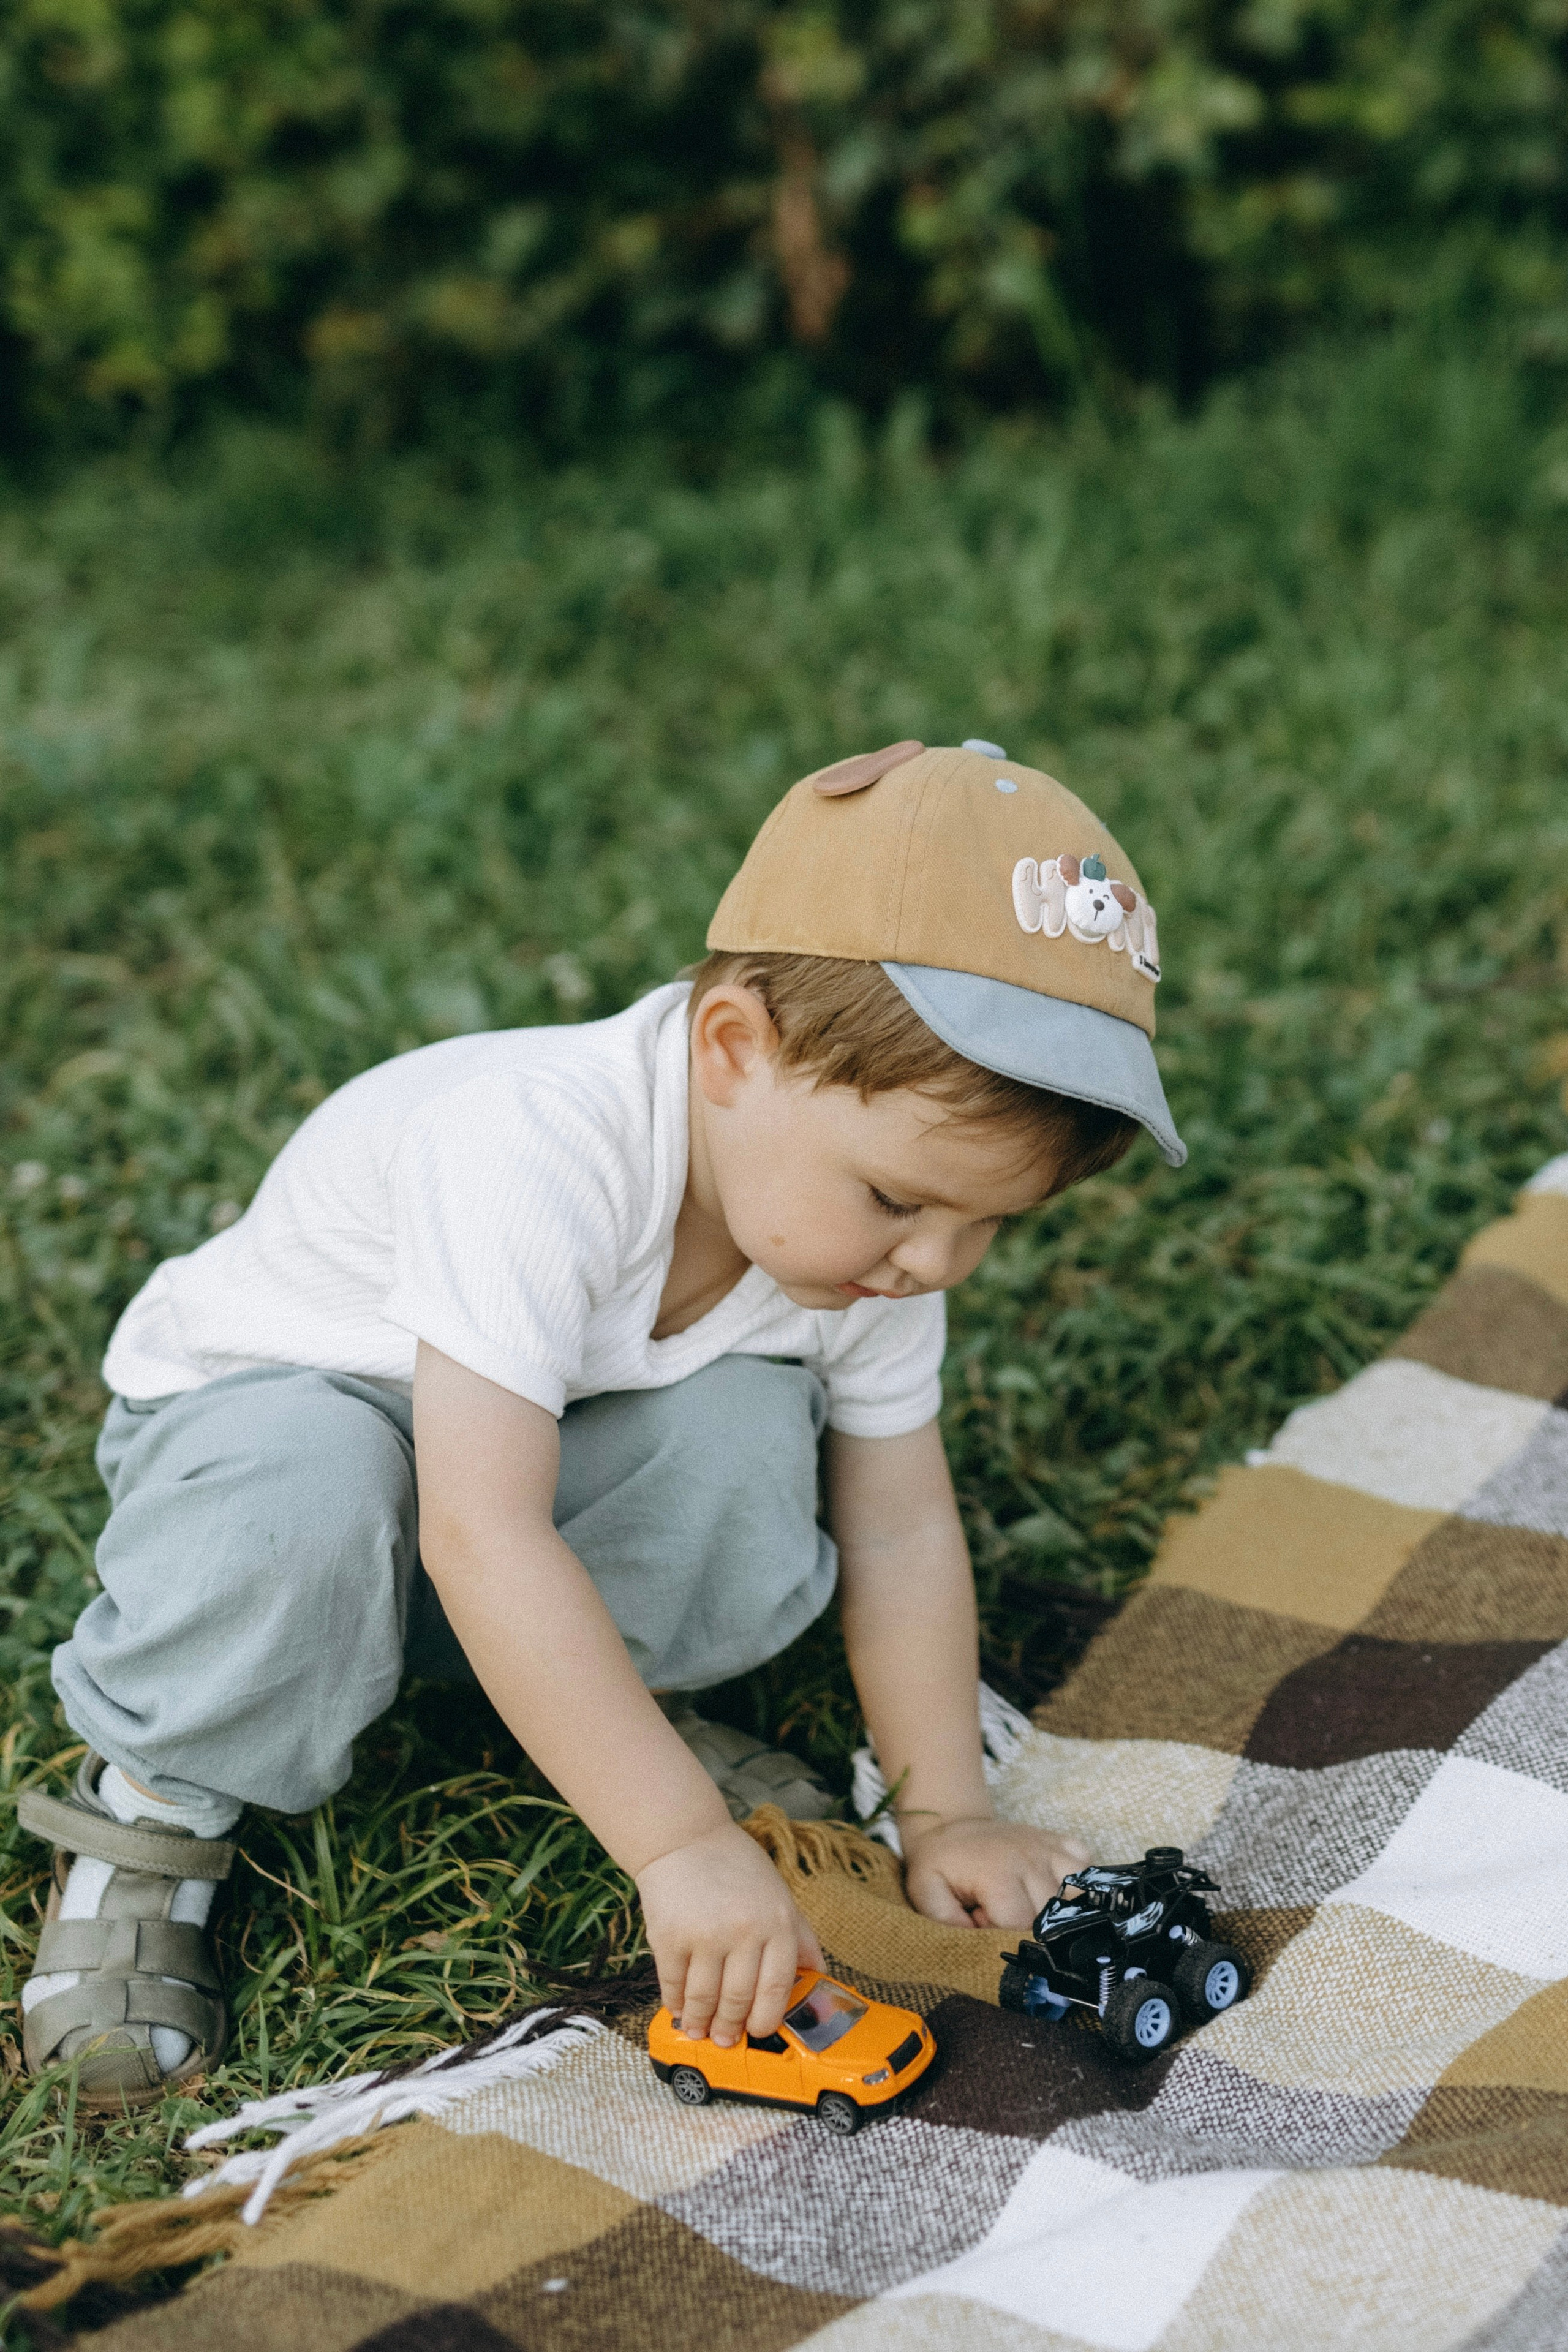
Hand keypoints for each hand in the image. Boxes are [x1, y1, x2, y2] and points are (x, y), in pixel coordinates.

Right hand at [637, 1822, 823, 2048]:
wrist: (686, 1838)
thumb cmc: (737, 1868)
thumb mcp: (779, 1896)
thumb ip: (800, 1936)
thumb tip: (819, 1973)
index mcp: (777, 1924)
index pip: (777, 1989)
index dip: (766, 2019)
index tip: (758, 2031)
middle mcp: (744, 1931)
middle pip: (739, 2000)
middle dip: (730, 2028)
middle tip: (725, 2039)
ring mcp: (705, 1935)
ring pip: (704, 1999)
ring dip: (701, 2022)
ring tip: (699, 2030)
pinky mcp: (669, 1937)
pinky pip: (674, 1984)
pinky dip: (675, 2003)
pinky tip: (678, 2009)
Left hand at [902, 1815, 1088, 1929]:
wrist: (950, 1824)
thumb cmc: (940, 1865)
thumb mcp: (927, 1893)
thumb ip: (947, 1922)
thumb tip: (979, 1941)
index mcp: (998, 1872)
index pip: (1020, 1924)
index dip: (1002, 1933)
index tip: (984, 1922)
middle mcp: (1030, 1858)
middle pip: (1051, 1913)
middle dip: (1029, 1924)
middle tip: (1003, 1913)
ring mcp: (1049, 1848)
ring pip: (1077, 1893)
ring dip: (1059, 1906)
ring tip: (1030, 1905)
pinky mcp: (1060, 1841)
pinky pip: (1086, 1865)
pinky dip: (1076, 1880)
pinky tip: (1052, 1885)